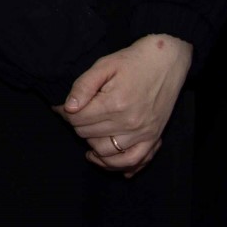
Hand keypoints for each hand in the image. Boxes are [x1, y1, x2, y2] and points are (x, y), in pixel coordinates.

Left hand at [57, 34, 190, 173]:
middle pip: (89, 136)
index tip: (60, 108)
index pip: (78, 120)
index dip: (64, 113)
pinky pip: (134, 161)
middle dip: (77, 126)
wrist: (165, 63)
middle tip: (77, 116)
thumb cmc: (131, 62)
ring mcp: (143, 133)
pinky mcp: (154, 138)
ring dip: (93, 146)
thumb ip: (83, 87)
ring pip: (107, 153)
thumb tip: (68, 108)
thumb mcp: (103, 66)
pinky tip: (104, 159)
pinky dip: (118, 165)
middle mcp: (130, 123)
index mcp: (114, 104)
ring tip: (87, 137)